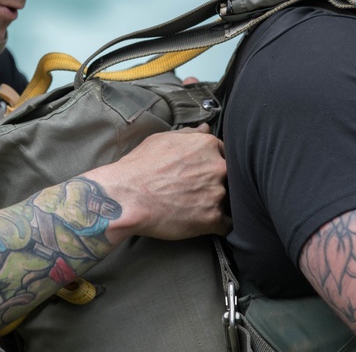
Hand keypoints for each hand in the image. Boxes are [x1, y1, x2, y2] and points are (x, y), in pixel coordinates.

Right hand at [87, 123, 229, 243]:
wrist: (126, 197)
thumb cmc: (139, 167)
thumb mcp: (163, 140)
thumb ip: (190, 134)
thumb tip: (205, 128)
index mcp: (208, 145)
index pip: (225, 154)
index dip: (214, 164)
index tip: (203, 173)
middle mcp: (217, 167)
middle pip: (229, 177)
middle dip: (217, 184)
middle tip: (198, 192)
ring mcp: (217, 193)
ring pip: (228, 200)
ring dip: (216, 204)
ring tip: (194, 208)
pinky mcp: (212, 218)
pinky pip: (227, 225)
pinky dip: (219, 225)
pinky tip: (205, 224)